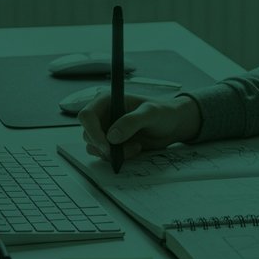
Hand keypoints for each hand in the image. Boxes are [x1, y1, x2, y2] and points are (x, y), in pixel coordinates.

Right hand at [80, 93, 199, 164]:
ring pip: (94, 147)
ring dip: (113, 153)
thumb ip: (132, 121)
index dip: (92, 131)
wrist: (172, 126)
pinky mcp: (112, 144)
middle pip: (87, 134)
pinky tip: (136, 149)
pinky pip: (105, 155)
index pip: (87, 116)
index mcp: (107, 101)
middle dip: (104, 146)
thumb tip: (112, 136)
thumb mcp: (151, 113)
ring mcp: (106, 131)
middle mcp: (103, 115)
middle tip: (124, 150)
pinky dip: (118, 157)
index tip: (107, 145)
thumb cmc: (163, 112)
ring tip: (136, 147)